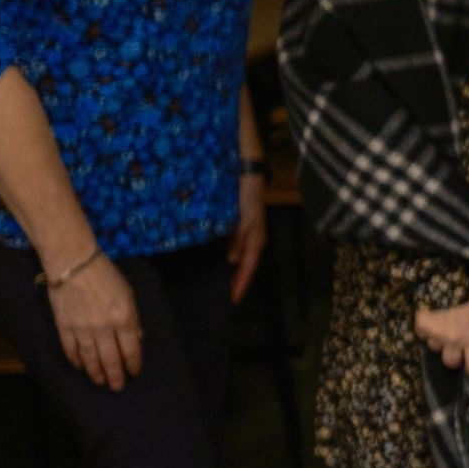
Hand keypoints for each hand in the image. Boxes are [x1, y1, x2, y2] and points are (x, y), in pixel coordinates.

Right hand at [47, 254, 141, 390]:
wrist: (73, 263)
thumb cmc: (105, 275)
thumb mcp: (128, 294)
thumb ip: (133, 318)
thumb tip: (138, 339)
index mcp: (123, 319)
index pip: (131, 350)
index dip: (133, 365)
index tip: (134, 373)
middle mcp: (104, 328)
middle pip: (111, 360)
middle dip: (115, 376)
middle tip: (117, 387)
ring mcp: (82, 329)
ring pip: (90, 359)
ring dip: (96, 374)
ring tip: (100, 382)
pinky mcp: (64, 326)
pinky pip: (70, 350)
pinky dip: (76, 361)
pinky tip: (81, 367)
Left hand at [228, 172, 268, 303]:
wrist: (245, 165)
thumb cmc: (247, 193)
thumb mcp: (245, 218)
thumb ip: (239, 239)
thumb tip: (231, 261)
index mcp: (256, 238)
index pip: (248, 268)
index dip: (240, 284)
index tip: (231, 302)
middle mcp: (251, 236)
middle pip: (243, 264)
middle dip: (234, 280)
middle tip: (221, 297)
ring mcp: (243, 229)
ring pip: (236, 255)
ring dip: (228, 268)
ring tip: (215, 282)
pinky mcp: (235, 220)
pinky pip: (230, 243)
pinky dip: (223, 253)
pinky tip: (212, 256)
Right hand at [414, 297, 468, 374]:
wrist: (450, 275)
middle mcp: (454, 340)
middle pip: (450, 362)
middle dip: (453, 354)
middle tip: (456, 343)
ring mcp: (436, 333)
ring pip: (434, 347)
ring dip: (439, 338)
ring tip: (443, 324)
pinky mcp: (422, 324)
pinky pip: (421, 333)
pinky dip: (425, 327)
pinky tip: (431, 316)